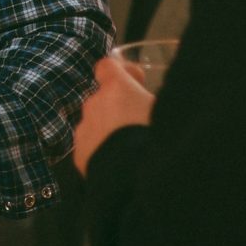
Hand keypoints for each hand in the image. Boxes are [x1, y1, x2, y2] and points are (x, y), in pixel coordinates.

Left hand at [72, 55, 153, 173]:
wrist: (133, 179)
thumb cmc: (156, 138)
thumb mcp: (166, 110)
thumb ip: (157, 100)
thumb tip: (159, 100)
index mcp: (116, 88)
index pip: (107, 66)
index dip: (121, 71)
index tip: (137, 80)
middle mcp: (94, 104)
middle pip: (104, 98)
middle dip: (119, 106)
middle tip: (140, 121)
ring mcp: (84, 130)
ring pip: (97, 123)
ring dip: (110, 129)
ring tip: (132, 148)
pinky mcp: (79, 154)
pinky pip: (92, 146)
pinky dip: (103, 150)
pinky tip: (121, 163)